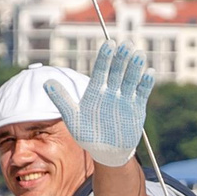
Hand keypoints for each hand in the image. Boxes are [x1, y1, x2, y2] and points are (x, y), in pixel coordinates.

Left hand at [46, 40, 152, 167]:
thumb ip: (62, 99)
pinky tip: (149, 73)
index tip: (109, 44)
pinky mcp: (137, 107)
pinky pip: (142, 93)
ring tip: (138, 54)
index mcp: (96, 90)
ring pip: (130, 79)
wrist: (106, 151)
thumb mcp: (72, 118)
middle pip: (117, 71)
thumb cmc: (88, 133)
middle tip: (126, 44)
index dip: (105, 58)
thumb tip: (46, 83)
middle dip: (122, 58)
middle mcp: (111, 91)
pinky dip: (146, 84)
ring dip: (135, 67)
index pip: (100, 70)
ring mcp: (125, 98)